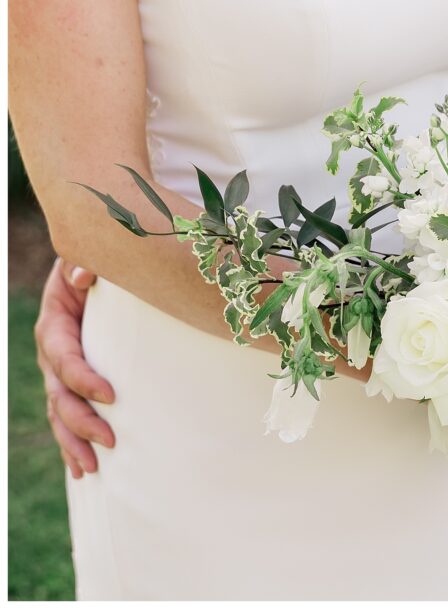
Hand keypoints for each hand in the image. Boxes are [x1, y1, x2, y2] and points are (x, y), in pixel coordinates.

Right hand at [35, 259, 115, 477]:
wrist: (92, 272)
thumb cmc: (98, 266)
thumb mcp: (90, 259)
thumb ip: (84, 264)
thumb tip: (82, 275)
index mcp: (55, 324)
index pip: (65, 358)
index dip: (84, 378)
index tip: (112, 396)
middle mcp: (52, 353)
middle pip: (59, 394)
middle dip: (81, 422)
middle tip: (111, 441)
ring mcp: (58, 372)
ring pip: (59, 413)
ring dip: (73, 443)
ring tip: (91, 469)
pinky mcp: (71, 384)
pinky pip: (67, 417)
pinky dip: (72, 444)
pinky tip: (82, 471)